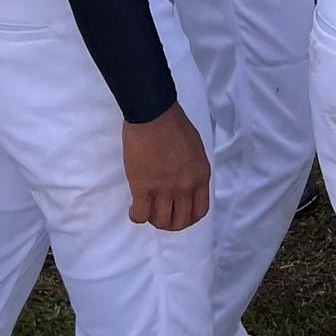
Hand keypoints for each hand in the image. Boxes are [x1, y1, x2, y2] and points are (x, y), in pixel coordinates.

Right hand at [121, 104, 209, 231]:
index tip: (178, 214)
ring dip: (153, 219)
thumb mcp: (195, 150)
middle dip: (169, 222)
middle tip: (160, 214)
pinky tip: (134, 208)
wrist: (153, 112)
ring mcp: (165, 188)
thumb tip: (186, 185)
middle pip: (180, 221)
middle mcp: (186, 186)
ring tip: (147, 209)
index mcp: (201, 176)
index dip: (188, 218)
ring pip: (160, 221)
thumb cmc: (173, 124)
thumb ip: (193, 170)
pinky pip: (140, 215)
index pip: (199, 211)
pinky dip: (136, 216)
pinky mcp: (143, 187)